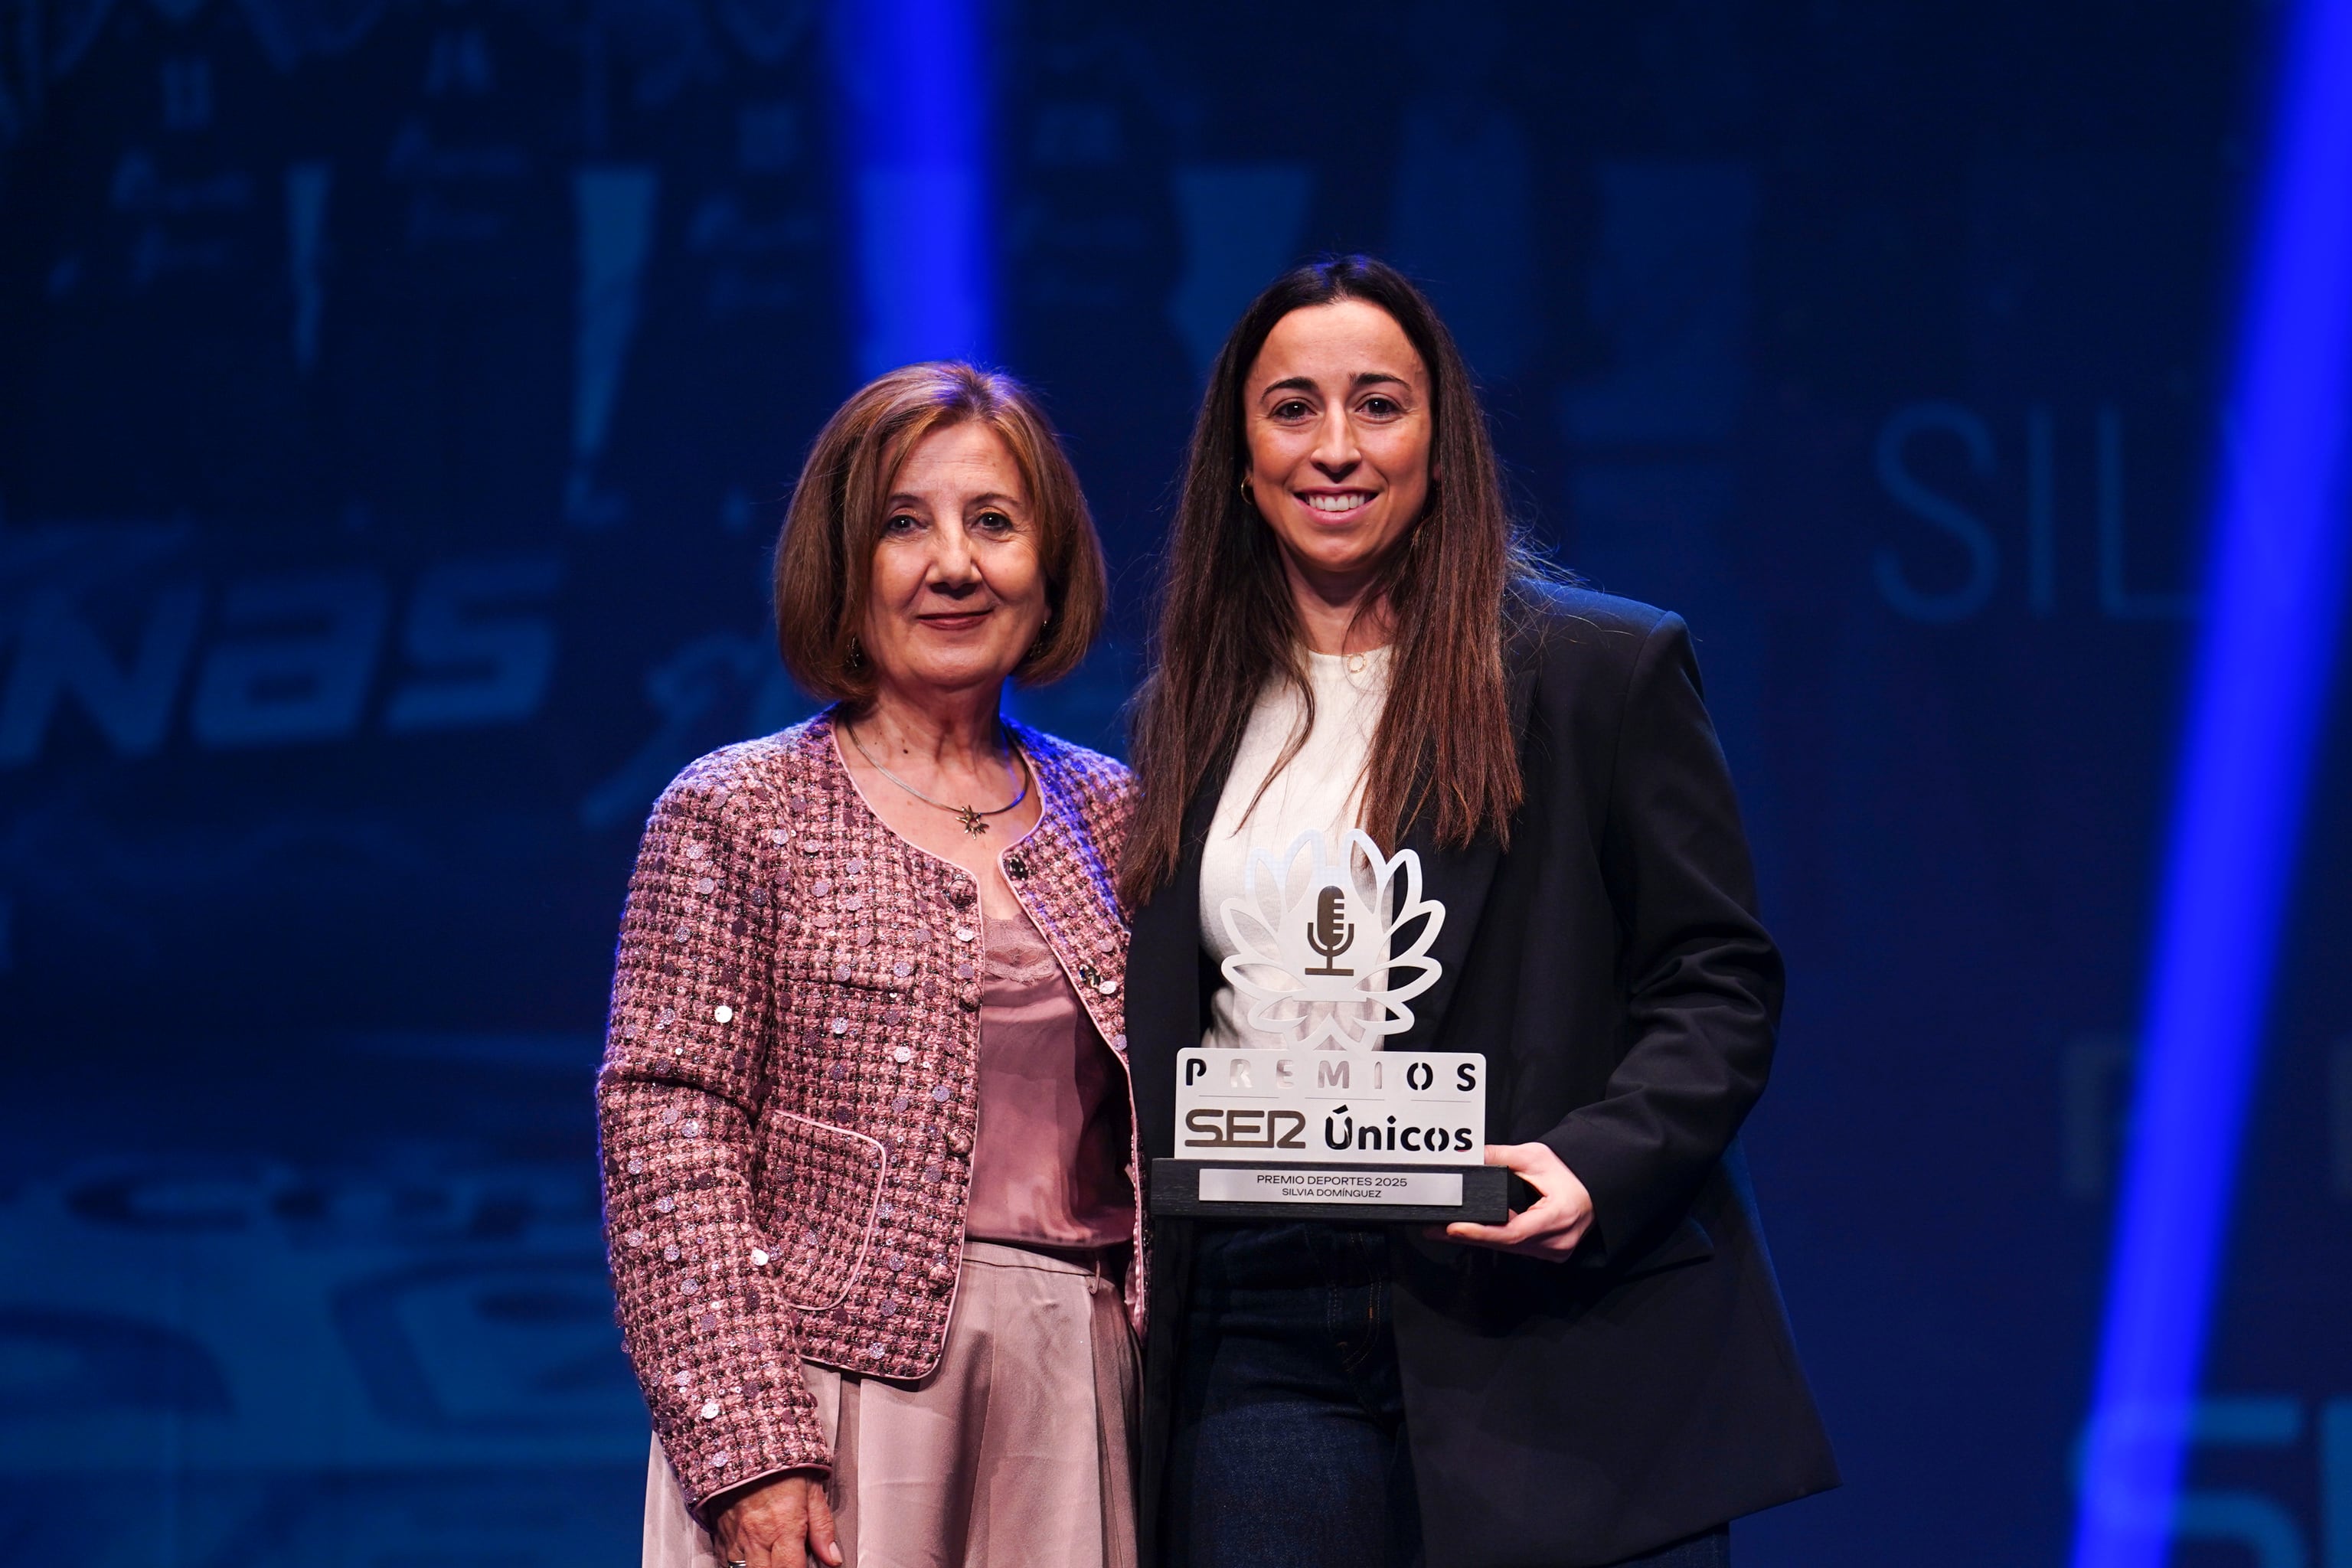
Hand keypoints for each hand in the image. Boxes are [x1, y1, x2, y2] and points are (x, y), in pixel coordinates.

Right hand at [712, 1472, 841, 1567]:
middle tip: (788, 1562)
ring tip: (772, 1560)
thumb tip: (833, 1559)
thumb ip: (822, 1527)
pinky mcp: (721, 1533)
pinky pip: (727, 1561)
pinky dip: (740, 1564)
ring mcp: (736, 1537)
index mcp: (784, 1526)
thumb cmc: (780, 1462)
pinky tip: (753, 1558)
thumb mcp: (812, 1489)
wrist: (743, 1442)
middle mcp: (757, 1537)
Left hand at [1432, 1142, 1595, 1260]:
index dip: (1480, 1233)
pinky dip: (1494, 1239)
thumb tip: (1469, 1156)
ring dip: (1478, 1239)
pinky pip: (1516, 1248)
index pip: (1512, 1233)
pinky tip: (1472, 1232)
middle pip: (1505, 1244)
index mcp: (1557, 1218)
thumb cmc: (1571, 1172)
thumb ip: (1501, 1156)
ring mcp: (1554, 1251)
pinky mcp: (1549, 1251)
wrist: (1596, 1188)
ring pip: (1508, 1249)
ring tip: (1444, 1230)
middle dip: (1469, 1236)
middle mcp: (1557, 1242)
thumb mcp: (1536, 1157)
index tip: (1454, 1228)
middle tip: (1434, 1229)